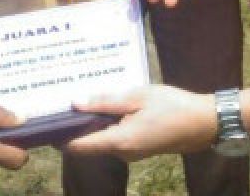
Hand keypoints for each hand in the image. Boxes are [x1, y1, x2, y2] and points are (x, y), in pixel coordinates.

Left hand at [67, 86, 215, 160]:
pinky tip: (108, 104)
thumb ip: (105, 101)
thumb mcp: (137, 96)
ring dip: (93, 122)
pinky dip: (107, 124)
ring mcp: (131, 154)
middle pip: (87, 143)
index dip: (59, 136)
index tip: (46, 121)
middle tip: (64, 98)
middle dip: (75, 124)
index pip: (77, 146)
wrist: (204, 123)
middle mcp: (121, 153)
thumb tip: (74, 103)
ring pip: (101, 139)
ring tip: (85, 95)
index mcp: (119, 141)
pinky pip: (115, 138)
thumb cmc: (173, 106)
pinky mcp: (138, 149)